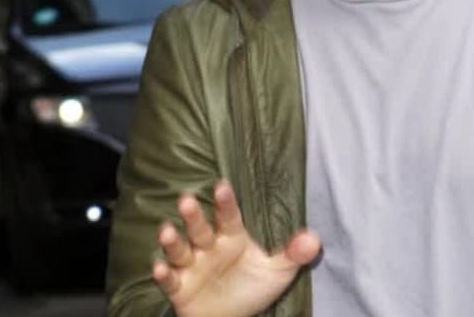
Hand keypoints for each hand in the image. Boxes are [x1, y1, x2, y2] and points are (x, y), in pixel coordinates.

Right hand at [153, 179, 320, 316]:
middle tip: (186, 199)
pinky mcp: (180, 288)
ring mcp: (192, 266)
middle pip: (199, 228)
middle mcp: (209, 247)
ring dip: (173, 241)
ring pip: (180, 250)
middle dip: (193, 215)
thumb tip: (314, 239)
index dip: (225, 202)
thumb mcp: (277, 271)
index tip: (222, 185)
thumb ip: (293, 254)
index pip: (229, 216)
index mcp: (232, 238)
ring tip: (167, 231)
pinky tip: (160, 267)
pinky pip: (170, 280)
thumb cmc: (252, 288)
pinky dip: (163, 274)